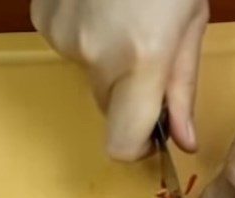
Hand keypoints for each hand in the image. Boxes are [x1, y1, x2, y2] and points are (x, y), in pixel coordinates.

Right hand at [31, 0, 208, 160]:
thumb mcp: (191, 24)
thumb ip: (182, 88)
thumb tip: (183, 141)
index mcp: (141, 60)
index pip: (122, 146)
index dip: (137, 146)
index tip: (151, 132)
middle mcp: (95, 54)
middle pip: (109, 108)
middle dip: (129, 91)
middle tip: (148, 50)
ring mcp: (62, 34)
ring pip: (88, 75)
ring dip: (106, 59)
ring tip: (123, 14)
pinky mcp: (43, 16)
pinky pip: (68, 45)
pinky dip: (85, 33)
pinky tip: (99, 3)